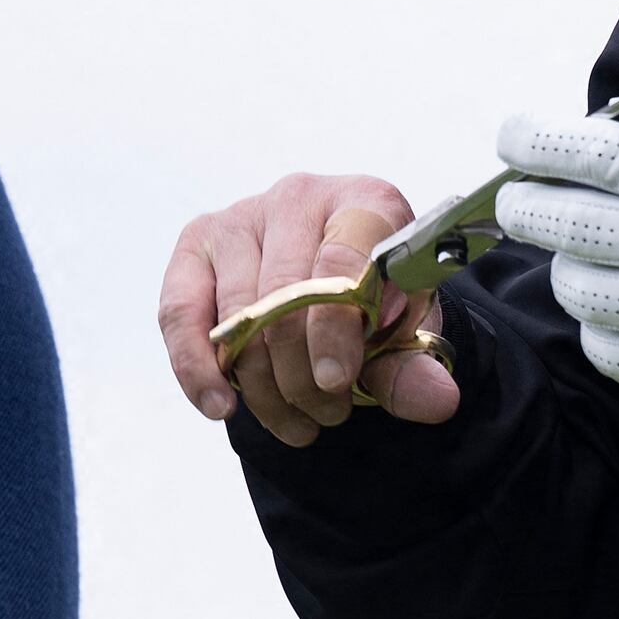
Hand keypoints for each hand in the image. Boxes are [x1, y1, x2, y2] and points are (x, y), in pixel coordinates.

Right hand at [160, 175, 462, 447]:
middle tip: (328, 416)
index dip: (335, 328)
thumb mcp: (407, 331)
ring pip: (237, 314)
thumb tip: (437, 400)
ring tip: (298, 422)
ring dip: (263, 385)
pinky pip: (181, 312)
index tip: (336, 382)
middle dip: (301, 373)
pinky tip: (222, 405)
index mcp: (367, 202)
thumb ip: (414, 366)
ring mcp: (241, 216)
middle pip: (283, 296)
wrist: (338, 276)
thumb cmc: (377, 298)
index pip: (340, 261)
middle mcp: (299, 196)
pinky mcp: (196, 245)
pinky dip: (197, 367)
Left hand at [493, 114, 618, 459]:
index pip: (603, 153)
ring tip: (586, 259)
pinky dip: (601, 325)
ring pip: (582, 289)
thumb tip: (610, 140)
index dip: (541, 142)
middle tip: (521, 200)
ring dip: (568, 268)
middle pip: (573, 223)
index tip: (514, 135)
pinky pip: (611, 349)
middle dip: (528, 206)